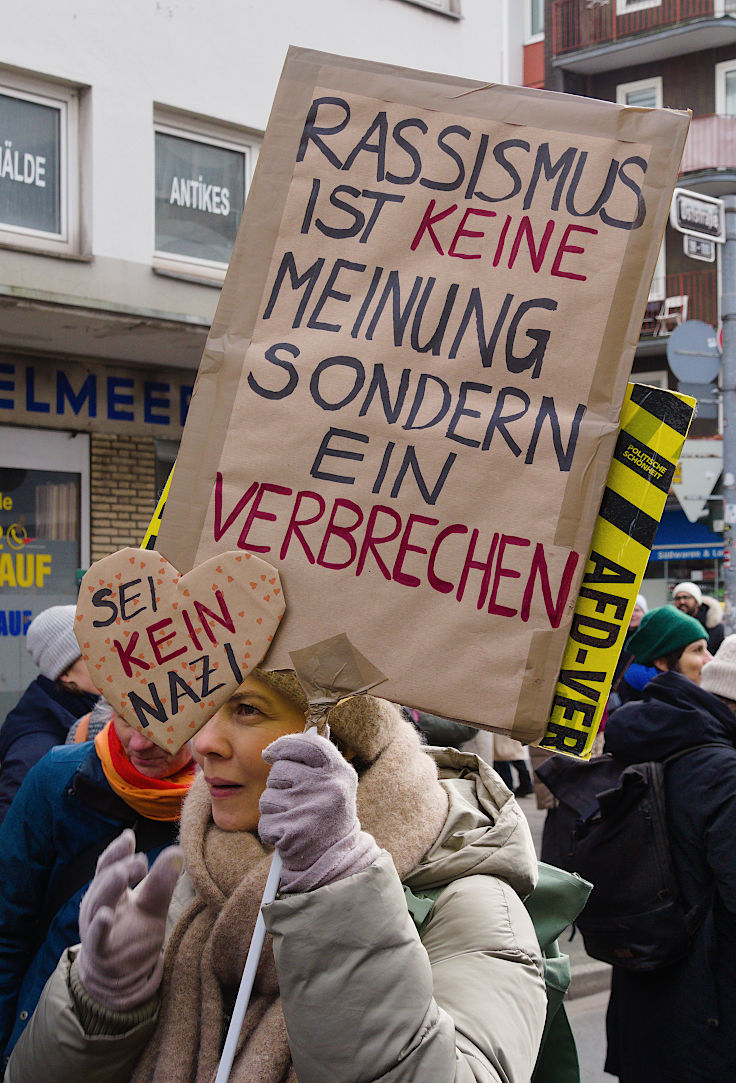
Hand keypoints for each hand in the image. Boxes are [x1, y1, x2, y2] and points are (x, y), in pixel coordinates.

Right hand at [77, 830, 182, 1011]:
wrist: (120, 979)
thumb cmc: (134, 934)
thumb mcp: (152, 905)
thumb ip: (162, 880)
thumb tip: (177, 851)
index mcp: (108, 891)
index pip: (107, 865)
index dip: (117, 851)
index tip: (129, 836)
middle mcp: (98, 906)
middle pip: (102, 881)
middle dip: (118, 867)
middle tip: (139, 861)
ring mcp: (95, 928)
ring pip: (97, 905)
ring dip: (109, 887)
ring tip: (122, 873)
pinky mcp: (99, 951)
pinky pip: (96, 938)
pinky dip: (99, 927)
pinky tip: (106, 916)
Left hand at [259, 730, 379, 892]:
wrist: (336, 859)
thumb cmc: (329, 814)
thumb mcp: (335, 782)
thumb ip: (320, 757)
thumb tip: (312, 727)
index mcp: (339, 771)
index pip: (306, 743)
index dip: (283, 745)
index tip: (270, 754)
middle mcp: (328, 787)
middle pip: (278, 771)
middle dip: (278, 785)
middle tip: (295, 800)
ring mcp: (311, 810)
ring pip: (267, 798)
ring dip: (274, 809)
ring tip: (294, 818)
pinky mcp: (294, 833)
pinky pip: (265, 823)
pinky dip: (271, 831)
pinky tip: (289, 835)